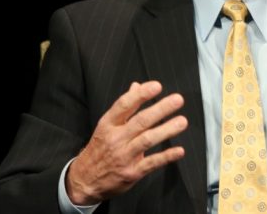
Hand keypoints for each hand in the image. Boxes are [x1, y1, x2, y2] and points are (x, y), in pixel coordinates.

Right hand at [66, 81, 187, 204]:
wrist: (84, 180)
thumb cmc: (99, 149)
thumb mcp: (106, 126)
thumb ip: (124, 107)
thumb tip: (137, 86)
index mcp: (108, 124)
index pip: (124, 105)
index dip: (141, 95)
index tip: (156, 86)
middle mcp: (115, 138)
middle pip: (140, 121)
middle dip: (161, 109)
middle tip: (178, 100)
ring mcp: (124, 156)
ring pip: (147, 140)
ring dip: (167, 130)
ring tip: (182, 121)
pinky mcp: (132, 172)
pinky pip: (152, 163)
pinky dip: (167, 156)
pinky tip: (179, 150)